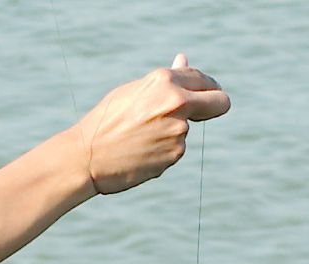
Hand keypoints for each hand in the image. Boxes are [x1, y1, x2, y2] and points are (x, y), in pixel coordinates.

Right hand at [76, 54, 229, 195]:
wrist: (87, 157)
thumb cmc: (106, 121)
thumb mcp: (134, 92)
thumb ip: (166, 80)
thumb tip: (184, 60)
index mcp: (165, 81)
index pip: (204, 80)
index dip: (206, 87)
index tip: (204, 93)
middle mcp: (177, 102)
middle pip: (220, 103)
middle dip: (216, 105)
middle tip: (203, 111)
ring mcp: (179, 131)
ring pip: (188, 129)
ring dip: (172, 132)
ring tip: (140, 137)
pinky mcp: (175, 154)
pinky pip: (176, 148)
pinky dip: (163, 150)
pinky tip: (140, 151)